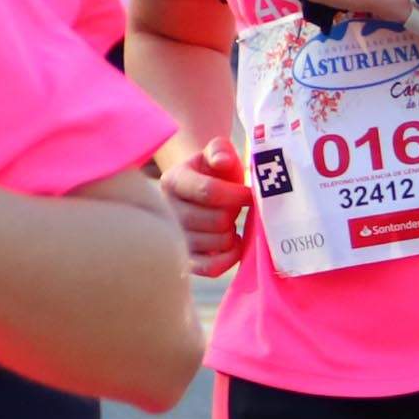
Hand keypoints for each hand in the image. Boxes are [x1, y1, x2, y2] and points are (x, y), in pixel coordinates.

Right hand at [158, 135, 253, 277]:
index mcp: (173, 181)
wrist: (200, 189)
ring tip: (229, 223)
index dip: (237, 194)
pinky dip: (227, 258)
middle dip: (234, 214)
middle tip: (235, 208)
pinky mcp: (185, 259)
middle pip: (215, 220)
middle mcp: (168, 211)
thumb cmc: (212, 171)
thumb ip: (220, 150)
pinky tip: (234, 244)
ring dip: (231, 234)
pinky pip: (208, 268)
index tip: (250, 194)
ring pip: (214, 243)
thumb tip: (222, 162)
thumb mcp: (216, 152)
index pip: (208, 191)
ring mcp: (175, 237)